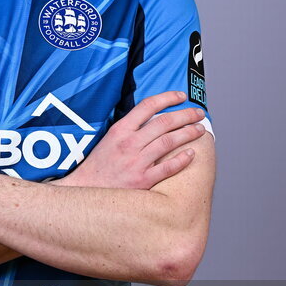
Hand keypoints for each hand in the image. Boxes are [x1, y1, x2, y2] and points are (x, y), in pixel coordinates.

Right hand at [53, 91, 206, 189]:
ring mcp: (137, 162)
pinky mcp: (142, 180)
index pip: (148, 106)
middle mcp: (129, 143)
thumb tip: (152, 117)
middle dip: (185, 115)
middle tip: (198, 113)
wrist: (86, 190)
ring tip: (200, 130)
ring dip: (188, 133)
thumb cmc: (99, 165)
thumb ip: (129, 128)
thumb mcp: (109, 138)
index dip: (168, 97)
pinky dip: (182, 159)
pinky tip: (191, 154)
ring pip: (169, 142)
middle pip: (164, 122)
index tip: (181, 96)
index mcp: (120, 130)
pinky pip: (168, 167)